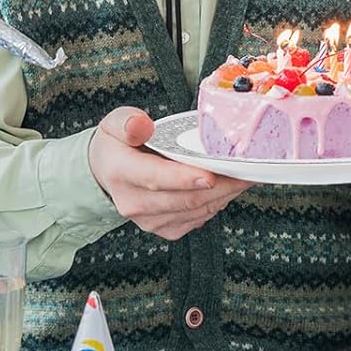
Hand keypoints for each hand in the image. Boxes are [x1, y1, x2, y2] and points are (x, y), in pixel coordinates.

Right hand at [89, 107, 250, 239]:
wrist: (106, 171)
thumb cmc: (117, 144)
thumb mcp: (115, 122)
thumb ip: (128, 121)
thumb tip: (143, 126)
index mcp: (121, 172)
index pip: (155, 178)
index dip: (184, 178)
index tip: (210, 175)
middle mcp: (133, 202)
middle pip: (184, 199)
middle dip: (220, 186)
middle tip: (245, 171)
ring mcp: (148, 220)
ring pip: (195, 211)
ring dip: (223, 196)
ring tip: (242, 177)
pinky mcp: (162, 228)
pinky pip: (196, 220)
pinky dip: (215, 205)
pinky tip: (225, 190)